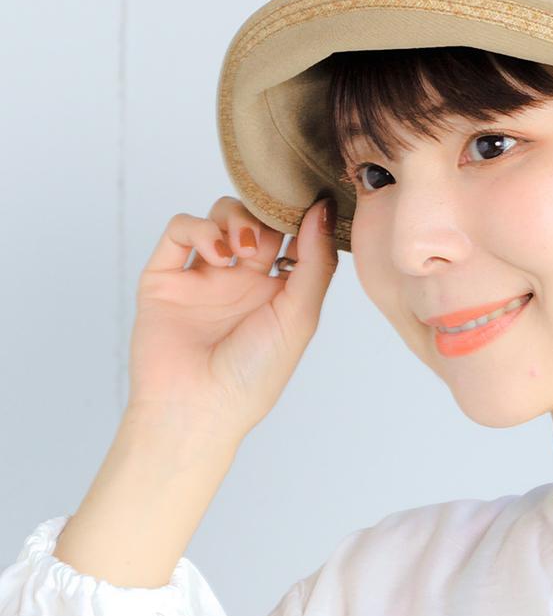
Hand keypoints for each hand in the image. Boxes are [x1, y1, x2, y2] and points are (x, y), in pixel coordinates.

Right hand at [125, 195, 338, 444]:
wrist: (197, 408)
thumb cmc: (254, 374)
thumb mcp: (300, 316)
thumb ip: (316, 261)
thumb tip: (324, 209)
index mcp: (278, 290)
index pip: (292, 235)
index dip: (301, 218)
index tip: (311, 206)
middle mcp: (242, 280)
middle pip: (257, 218)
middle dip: (267, 215)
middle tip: (271, 235)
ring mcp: (203, 276)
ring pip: (219, 216)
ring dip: (235, 219)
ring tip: (241, 252)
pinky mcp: (165, 276)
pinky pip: (179, 229)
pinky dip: (199, 229)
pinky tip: (217, 257)